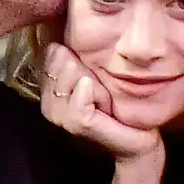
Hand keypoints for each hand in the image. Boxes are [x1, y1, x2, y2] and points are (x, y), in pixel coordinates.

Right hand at [41, 44, 160, 161]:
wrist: (136, 141)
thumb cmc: (117, 107)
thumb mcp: (96, 77)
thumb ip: (77, 58)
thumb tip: (62, 41)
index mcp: (48, 89)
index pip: (52, 52)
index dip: (78, 57)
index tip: (93, 78)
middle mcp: (47, 102)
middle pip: (62, 59)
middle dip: (88, 70)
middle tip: (101, 93)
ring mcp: (58, 115)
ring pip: (72, 73)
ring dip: (96, 84)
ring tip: (105, 101)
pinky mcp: (75, 123)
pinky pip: (83, 90)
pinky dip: (98, 93)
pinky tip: (105, 105)